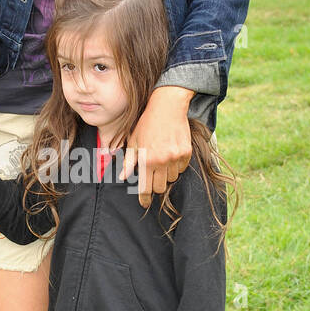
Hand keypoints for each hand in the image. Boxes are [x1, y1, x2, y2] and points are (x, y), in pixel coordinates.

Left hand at [120, 88, 192, 207]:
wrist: (167, 107)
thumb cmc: (147, 124)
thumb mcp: (134, 141)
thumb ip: (129, 161)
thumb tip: (122, 177)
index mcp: (147, 160)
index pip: (146, 188)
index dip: (145, 199)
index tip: (144, 204)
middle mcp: (162, 161)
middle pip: (160, 187)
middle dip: (155, 185)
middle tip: (153, 175)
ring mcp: (176, 157)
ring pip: (172, 178)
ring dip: (166, 174)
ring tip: (162, 159)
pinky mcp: (186, 153)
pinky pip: (182, 169)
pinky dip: (176, 166)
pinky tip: (171, 153)